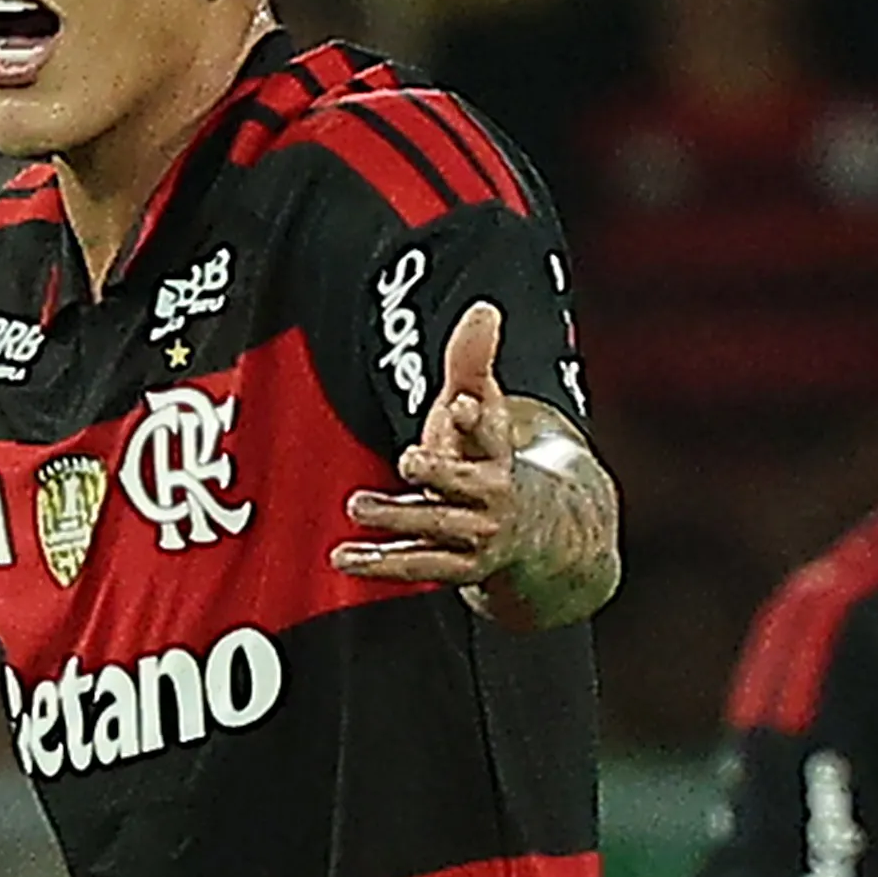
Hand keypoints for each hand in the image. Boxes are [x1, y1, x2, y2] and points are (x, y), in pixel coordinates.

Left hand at [330, 302, 594, 609]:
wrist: (533, 530)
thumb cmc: (486, 458)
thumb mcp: (479, 408)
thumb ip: (471, 362)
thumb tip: (484, 309)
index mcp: (496, 450)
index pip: (491, 431)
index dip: (476, 418)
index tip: (461, 404)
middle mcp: (491, 493)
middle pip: (465, 483)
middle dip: (439, 472)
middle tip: (408, 458)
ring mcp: (476, 534)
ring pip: (439, 529)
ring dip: (399, 517)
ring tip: (358, 504)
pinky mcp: (458, 567)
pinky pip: (420, 567)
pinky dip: (382, 563)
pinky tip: (344, 556)